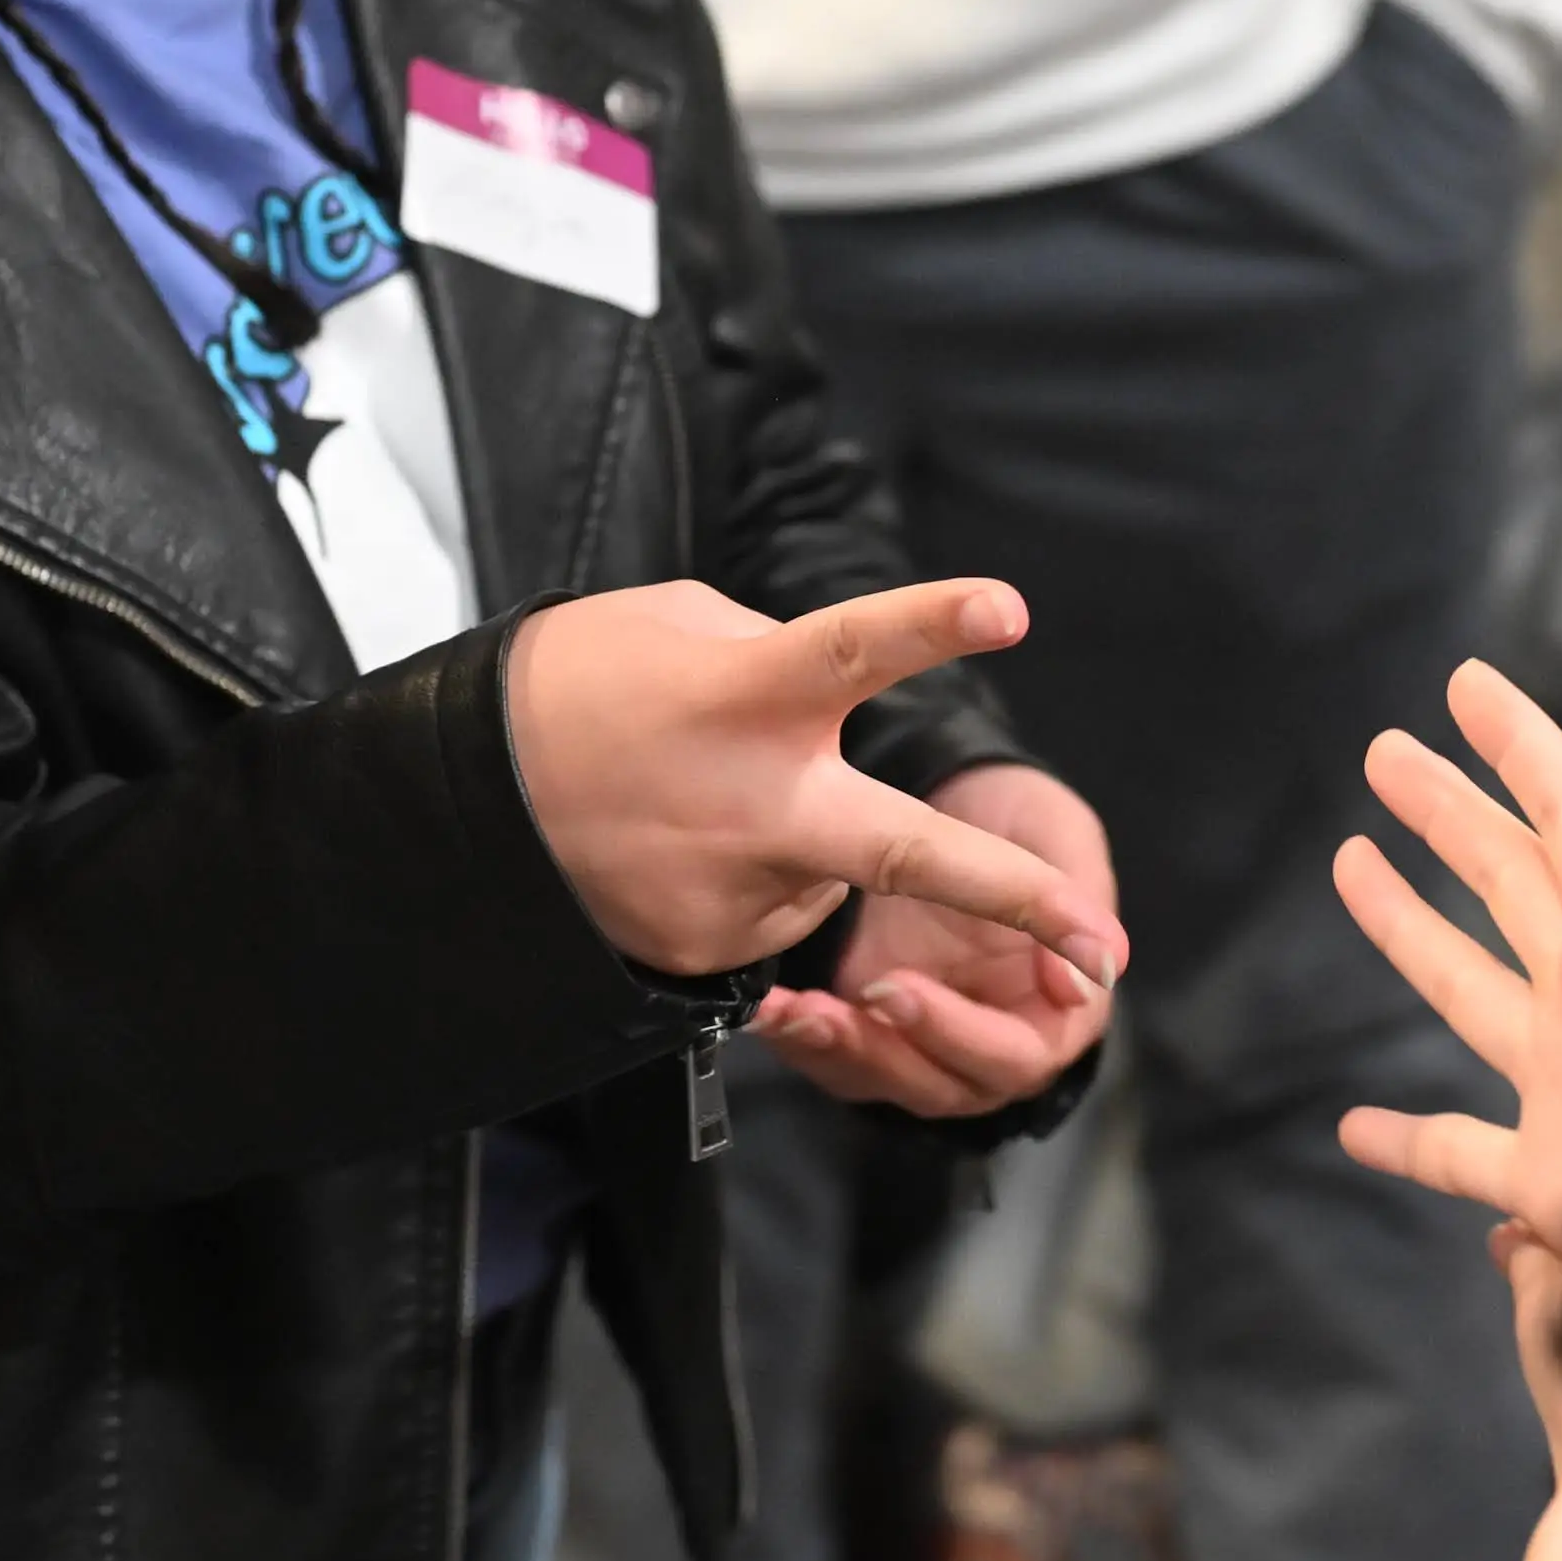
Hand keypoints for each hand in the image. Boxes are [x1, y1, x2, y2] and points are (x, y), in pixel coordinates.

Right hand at [505, 576, 1129, 986]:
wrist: (456, 802)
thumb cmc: (574, 688)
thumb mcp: (677, 627)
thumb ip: (777, 656)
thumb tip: (833, 697)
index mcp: (745, 698)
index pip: (853, 649)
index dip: (932, 622)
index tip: (1007, 607)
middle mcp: (753, 806)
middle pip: (912, 857)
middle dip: (1020, 904)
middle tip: (1105, 949)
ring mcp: (731, 891)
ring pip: (826, 867)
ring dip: (799, 832)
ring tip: (696, 797)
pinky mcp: (706, 953)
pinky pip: (771, 911)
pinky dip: (749, 877)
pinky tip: (678, 848)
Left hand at [755, 761, 1123, 1116]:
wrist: (941, 789)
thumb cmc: (1011, 810)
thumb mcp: (1053, 828)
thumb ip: (1076, 891)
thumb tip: (1100, 968)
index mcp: (1053, 1005)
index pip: (1021, 1054)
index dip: (969, 1037)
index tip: (909, 989)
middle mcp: (991, 1035)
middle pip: (953, 1085)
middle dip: (900, 1049)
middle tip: (862, 992)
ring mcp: (927, 1038)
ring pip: (889, 1082)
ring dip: (843, 1055)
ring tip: (796, 1011)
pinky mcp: (869, 1025)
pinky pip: (836, 1058)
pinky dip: (802, 1040)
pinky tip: (771, 1009)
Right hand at [1334, 662, 1561, 1268]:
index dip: (1516, 743)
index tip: (1464, 683)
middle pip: (1504, 879)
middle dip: (1447, 811)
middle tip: (1386, 751)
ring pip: (1464, 989)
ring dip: (1407, 928)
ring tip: (1352, 862)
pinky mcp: (1550, 1177)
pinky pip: (1459, 1153)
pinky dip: (1404, 1143)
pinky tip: (1354, 1128)